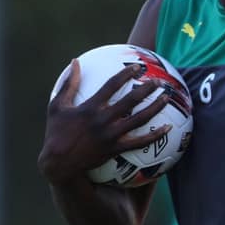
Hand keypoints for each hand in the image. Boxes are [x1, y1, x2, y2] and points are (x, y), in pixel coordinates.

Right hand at [38, 60, 171, 184]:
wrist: (58, 163)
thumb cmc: (56, 132)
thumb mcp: (57, 106)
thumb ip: (69, 83)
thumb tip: (75, 61)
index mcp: (90, 107)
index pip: (112, 85)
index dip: (126, 74)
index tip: (139, 67)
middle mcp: (103, 119)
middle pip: (131, 100)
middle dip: (147, 89)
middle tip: (159, 82)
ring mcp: (111, 135)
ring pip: (139, 119)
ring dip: (155, 108)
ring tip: (167, 98)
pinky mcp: (115, 149)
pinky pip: (140, 142)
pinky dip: (155, 135)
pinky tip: (168, 129)